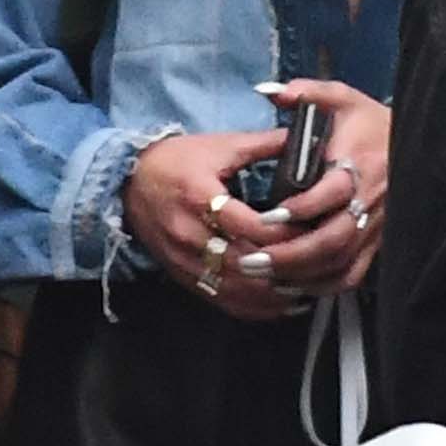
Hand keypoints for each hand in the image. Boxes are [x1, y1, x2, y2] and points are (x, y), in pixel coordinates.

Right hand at [122, 125, 296, 318]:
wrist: (125, 183)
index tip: (312, 227)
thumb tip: (304, 137)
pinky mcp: (185, 278)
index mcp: (199, 197)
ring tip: (310, 285)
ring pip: (239, 289)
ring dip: (277, 292)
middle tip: (321, 262)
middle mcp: (190, 235)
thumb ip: (262, 144)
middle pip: (247, 263)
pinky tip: (286, 302)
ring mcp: (185, 261)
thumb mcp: (218, 145)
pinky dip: (259, 307)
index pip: (250, 226)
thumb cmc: (174, 161)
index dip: (284, 231)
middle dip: (286, 266)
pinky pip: (225, 302)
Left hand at [248, 79, 388, 295]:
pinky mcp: (378, 244)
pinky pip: (352, 274)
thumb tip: (271, 92)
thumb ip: (306, 92)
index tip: (266, 217)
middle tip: (251, 260)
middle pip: (334, 238)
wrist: (419, 144)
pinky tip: (293, 285)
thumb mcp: (342, 98)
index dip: (299, 210)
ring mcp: (377, 227)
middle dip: (290, 254)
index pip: (331, 193)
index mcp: (362, 165)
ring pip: (340, 261)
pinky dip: (323, 285)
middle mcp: (372, 201)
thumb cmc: (371, 122)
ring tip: (263, 276)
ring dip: (301, 274)